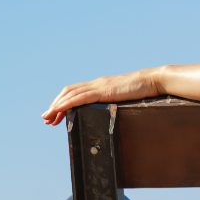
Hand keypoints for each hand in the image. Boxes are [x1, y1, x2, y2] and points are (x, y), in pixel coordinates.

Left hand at [41, 68, 165, 125]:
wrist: (153, 81)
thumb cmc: (143, 90)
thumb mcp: (125, 97)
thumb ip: (116, 101)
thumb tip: (111, 111)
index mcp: (100, 86)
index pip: (75, 92)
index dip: (63, 102)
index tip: (56, 114)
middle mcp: (96, 84)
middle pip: (68, 92)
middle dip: (55, 105)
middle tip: (46, 118)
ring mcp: (98, 86)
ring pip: (70, 94)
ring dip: (56, 105)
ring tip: (48, 117)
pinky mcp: (103, 91)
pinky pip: (80, 97)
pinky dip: (66, 103)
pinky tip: (59, 109)